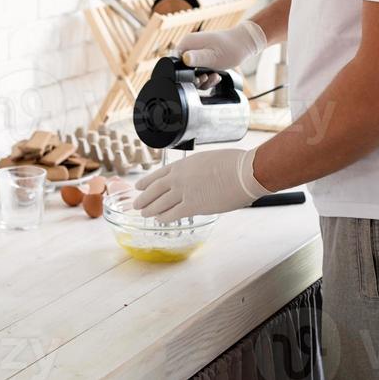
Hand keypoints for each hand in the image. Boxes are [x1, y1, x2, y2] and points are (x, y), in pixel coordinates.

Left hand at [133, 147, 270, 220]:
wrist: (242, 172)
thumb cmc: (232, 163)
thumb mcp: (207, 159)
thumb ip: (196, 170)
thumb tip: (195, 177)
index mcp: (183, 164)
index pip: (159, 174)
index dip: (147, 181)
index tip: (139, 186)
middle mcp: (179, 177)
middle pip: (155, 190)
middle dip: (144, 198)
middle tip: (136, 204)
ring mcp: (184, 192)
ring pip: (159, 203)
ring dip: (150, 210)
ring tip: (143, 214)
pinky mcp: (192, 206)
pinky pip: (172, 214)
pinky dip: (163, 217)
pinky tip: (159, 220)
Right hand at [180, 21, 266, 89]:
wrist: (244, 44)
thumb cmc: (230, 47)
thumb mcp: (213, 56)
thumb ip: (197, 58)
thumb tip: (183, 59)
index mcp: (187, 43)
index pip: (173, 61)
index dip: (180, 73)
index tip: (194, 78)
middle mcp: (190, 47)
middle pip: (182, 69)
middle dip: (194, 78)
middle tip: (206, 78)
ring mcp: (196, 53)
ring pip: (191, 73)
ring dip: (203, 79)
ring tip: (214, 77)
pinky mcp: (203, 58)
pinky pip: (199, 72)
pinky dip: (207, 77)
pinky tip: (216, 76)